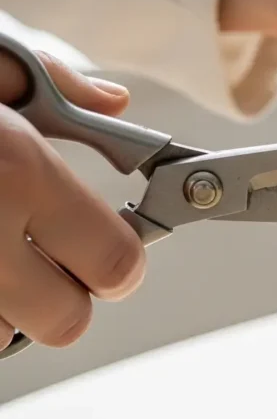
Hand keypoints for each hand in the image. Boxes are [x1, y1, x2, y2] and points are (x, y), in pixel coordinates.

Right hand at [0, 50, 144, 351]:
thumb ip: (54, 82)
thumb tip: (115, 104)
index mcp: (18, 170)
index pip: (118, 263)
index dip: (123, 259)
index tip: (117, 243)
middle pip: (68, 322)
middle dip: (69, 293)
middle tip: (49, 254)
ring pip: (6, 335)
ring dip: (9, 304)